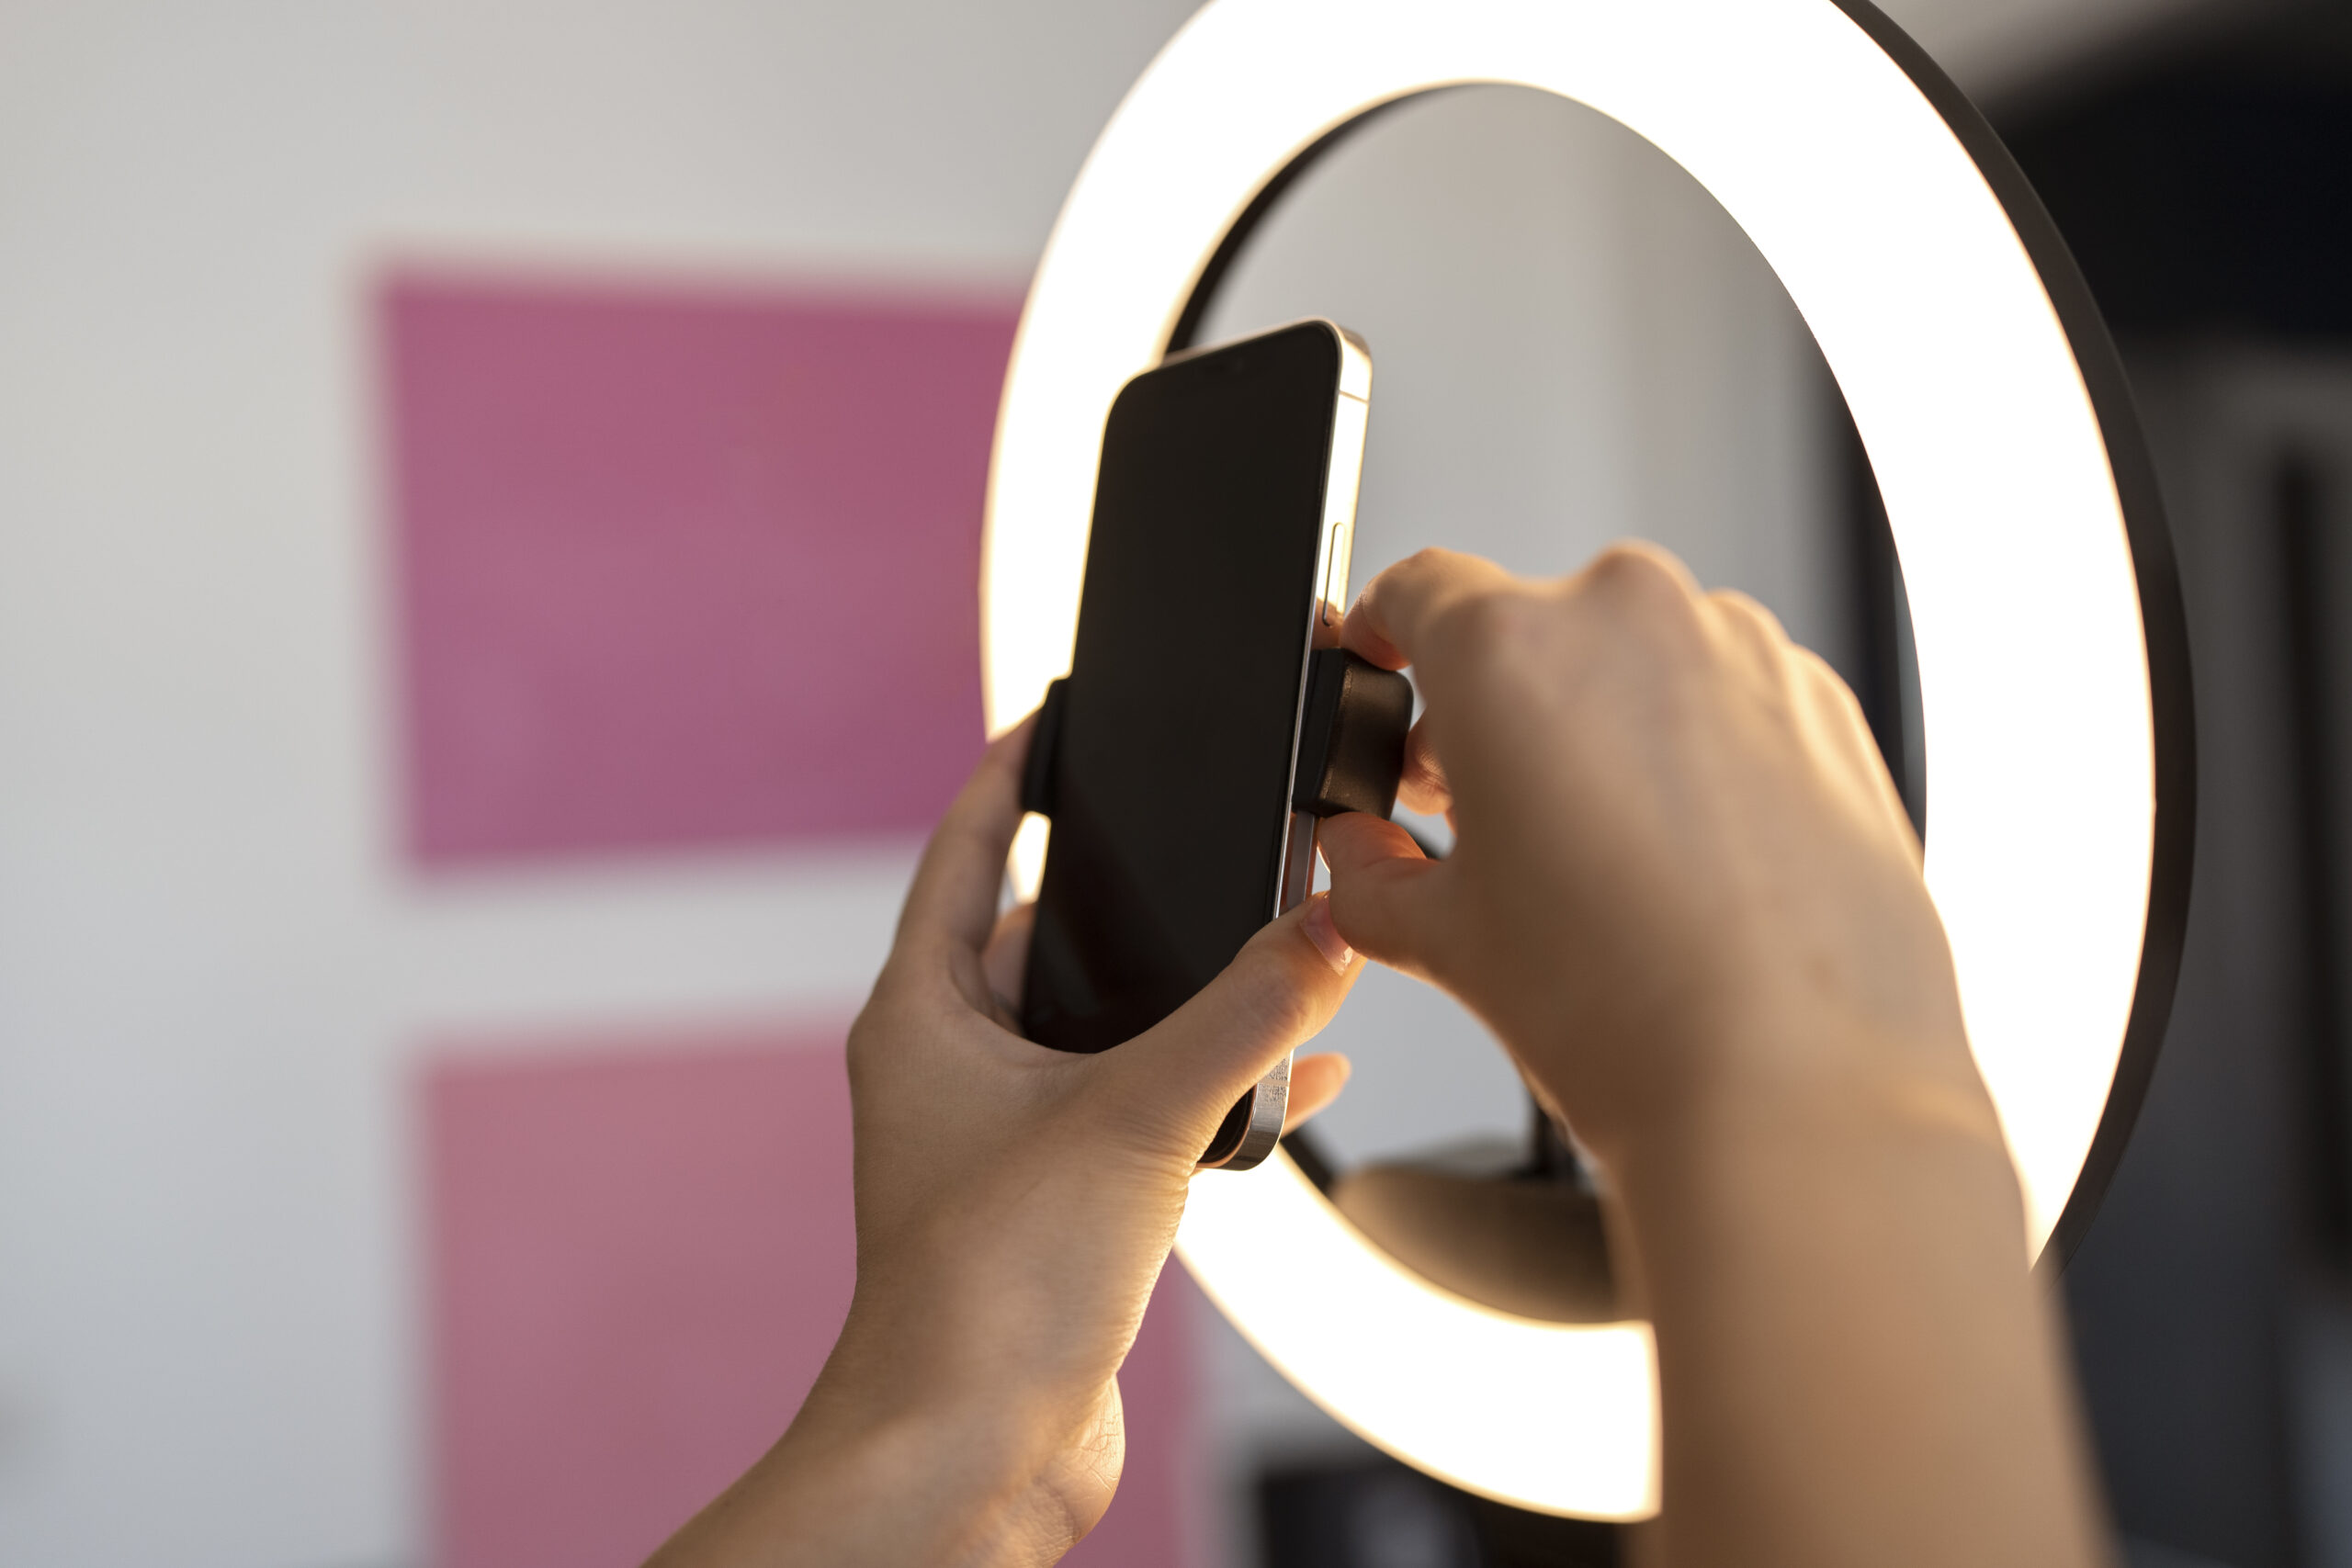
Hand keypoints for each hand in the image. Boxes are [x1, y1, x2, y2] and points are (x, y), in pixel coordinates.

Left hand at [649, 718, 1359, 1567]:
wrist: (973, 1452)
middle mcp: (952, 1066)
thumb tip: (1330, 930)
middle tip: (1208, 847)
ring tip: (1271, 958)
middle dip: (1130, 904)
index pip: (962, 852)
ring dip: (1179, 1002)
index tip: (1055, 717)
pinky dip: (1201, 1085)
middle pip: (1044, 939)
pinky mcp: (1054, 1201)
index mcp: (925, 1015)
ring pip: (1101, 1029)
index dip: (1010, 777)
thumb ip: (1247, 1018)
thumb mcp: (1138, 1117)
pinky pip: (1134, 1108)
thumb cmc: (990, 1294)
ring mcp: (1000, 1137)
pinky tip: (1292, 1075)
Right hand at [1318, 545, 2109, 1567]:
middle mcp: (1633, 621)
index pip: (1414, 588)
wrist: (1800, 1092)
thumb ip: (1372, 876)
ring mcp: (1746, 656)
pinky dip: (1698, 760)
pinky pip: (1732, 702)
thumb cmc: (1638, 1013)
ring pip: (1639, 665)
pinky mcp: (1830, 710)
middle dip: (1497, 713)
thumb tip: (1364, 859)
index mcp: (1513, 648)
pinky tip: (1687, 870)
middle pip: (1531, 629)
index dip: (1382, 633)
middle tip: (1484, 821)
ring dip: (1604, 733)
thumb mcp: (1445, 942)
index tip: (1384, 666)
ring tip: (1602, 867)